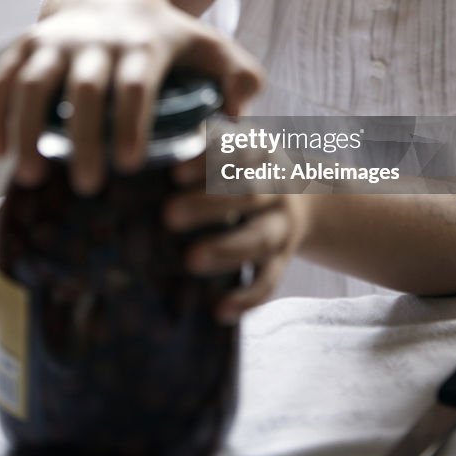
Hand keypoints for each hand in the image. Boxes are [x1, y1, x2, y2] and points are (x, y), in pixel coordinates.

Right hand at [0, 0, 263, 194]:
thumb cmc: (167, 36)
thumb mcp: (209, 47)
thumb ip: (240, 75)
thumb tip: (241, 112)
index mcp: (143, 45)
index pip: (137, 84)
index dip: (133, 121)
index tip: (132, 164)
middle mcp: (98, 41)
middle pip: (86, 89)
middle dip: (85, 137)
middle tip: (88, 186)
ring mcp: (58, 40)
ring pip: (36, 82)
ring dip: (29, 128)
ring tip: (31, 177)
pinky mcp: (27, 44)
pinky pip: (3, 78)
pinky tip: (0, 154)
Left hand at [164, 154, 309, 321]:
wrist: (306, 199)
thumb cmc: (245, 170)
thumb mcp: (234, 147)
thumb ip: (203, 145)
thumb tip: (149, 150)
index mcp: (261, 154)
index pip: (240, 152)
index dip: (209, 162)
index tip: (175, 174)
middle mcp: (277, 189)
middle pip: (249, 194)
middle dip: (209, 205)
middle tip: (168, 215)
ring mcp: (283, 227)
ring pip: (260, 238)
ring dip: (226, 250)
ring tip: (191, 261)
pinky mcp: (282, 261)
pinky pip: (269, 281)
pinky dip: (247, 298)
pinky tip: (220, 311)